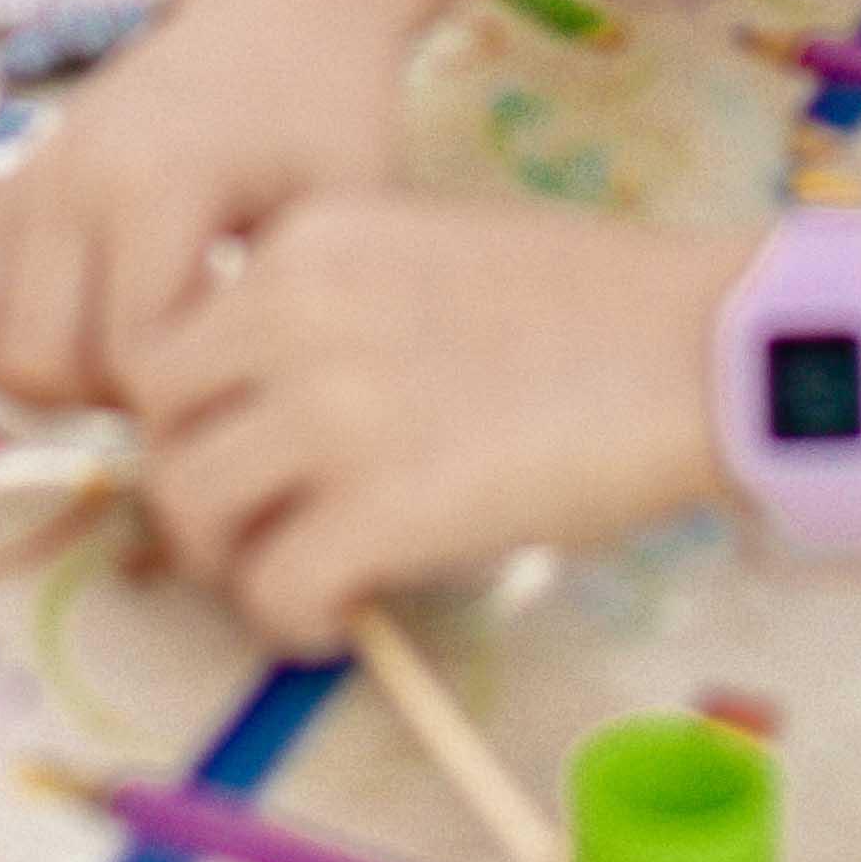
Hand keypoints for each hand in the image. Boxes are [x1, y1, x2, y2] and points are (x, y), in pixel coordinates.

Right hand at [0, 0, 409, 408]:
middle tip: (182, 371)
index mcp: (156, 184)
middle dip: (106, 397)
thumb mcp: (347, 209)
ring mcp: (28, 171)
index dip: (188, 395)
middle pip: (33, 357)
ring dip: (37, 367)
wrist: (288, 6)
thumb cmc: (335, 114)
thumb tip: (236, 407)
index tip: (243, 366)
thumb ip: (292, 306)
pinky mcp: (10, 172)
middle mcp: (69, 175)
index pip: (130, 357)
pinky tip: (56, 309)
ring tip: (120, 351)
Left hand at [111, 196, 731, 645]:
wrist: (705, 345)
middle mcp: (294, 310)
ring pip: (189, 507)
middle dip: (191, 488)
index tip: (244, 456)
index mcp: (306, 239)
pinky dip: (293, 622)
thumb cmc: (594, 304)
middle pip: (155, 422)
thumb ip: (329, 310)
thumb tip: (262, 416)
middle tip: (251, 532)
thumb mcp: (426, 254)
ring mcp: (333, 409)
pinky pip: (273, 589)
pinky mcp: (384, 507)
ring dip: (230, 563)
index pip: (171, 337)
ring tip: (297, 583)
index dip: (193, 414)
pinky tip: (344, 621)